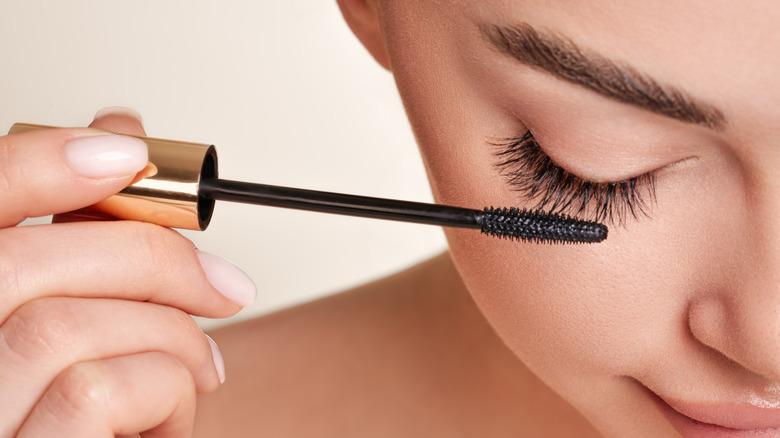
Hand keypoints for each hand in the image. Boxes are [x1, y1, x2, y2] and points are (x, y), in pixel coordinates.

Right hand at [0, 108, 255, 436]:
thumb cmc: (87, 417)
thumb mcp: (87, 325)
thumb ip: (86, 240)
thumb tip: (116, 139)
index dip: (38, 160)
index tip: (124, 146)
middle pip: (27, 261)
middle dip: (153, 257)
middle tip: (226, 289)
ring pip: (68, 324)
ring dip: (169, 339)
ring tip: (202, 369)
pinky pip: (96, 391)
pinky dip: (165, 391)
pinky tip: (172, 420)